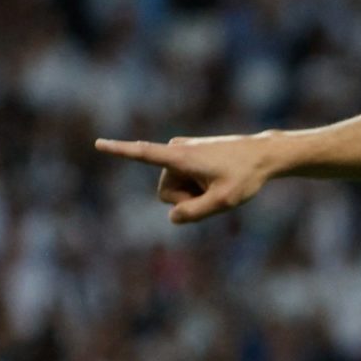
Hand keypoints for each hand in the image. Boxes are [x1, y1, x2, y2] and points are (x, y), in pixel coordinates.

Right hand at [92, 133, 282, 224]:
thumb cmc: (245, 177)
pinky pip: (182, 181)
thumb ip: (195, 213)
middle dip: (186, 200)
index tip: (98, 144)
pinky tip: (215, 179)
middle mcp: (175, 150)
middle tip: (214, 191)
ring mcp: (180, 151)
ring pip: (174, 189)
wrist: (262, 156)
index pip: (144, 154)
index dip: (120, 151)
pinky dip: (196, 187)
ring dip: (193, 193)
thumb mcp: (224, 201)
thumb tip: (172, 217)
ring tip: (216, 183)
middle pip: (166, 193)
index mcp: (181, 158)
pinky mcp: (185, 154)